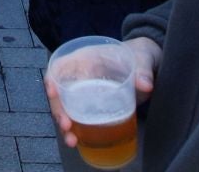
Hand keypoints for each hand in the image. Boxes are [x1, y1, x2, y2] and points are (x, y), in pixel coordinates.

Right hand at [45, 37, 159, 148]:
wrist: (145, 66)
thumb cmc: (138, 57)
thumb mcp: (143, 59)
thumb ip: (143, 70)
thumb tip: (146, 85)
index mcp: (87, 59)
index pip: (61, 66)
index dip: (52, 78)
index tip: (52, 92)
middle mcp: (80, 76)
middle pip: (60, 92)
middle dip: (59, 110)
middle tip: (67, 126)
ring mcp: (85, 92)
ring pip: (66, 108)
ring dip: (65, 125)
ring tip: (72, 141)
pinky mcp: (92, 107)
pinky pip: (78, 117)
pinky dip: (76, 130)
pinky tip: (78, 142)